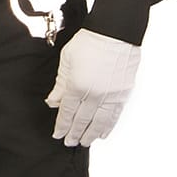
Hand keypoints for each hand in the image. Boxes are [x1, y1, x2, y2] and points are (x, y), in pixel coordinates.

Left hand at [45, 28, 140, 146]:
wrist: (115, 33)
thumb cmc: (88, 42)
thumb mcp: (67, 60)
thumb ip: (60, 83)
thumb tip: (53, 102)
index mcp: (77, 85)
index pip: (67, 112)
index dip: (61, 125)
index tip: (57, 134)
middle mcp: (94, 95)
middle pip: (82, 120)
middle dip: (74, 134)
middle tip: (69, 142)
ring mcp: (110, 96)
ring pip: (99, 123)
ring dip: (90, 135)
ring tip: (84, 143)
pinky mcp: (123, 94)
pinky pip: (114, 116)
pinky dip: (108, 127)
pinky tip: (102, 134)